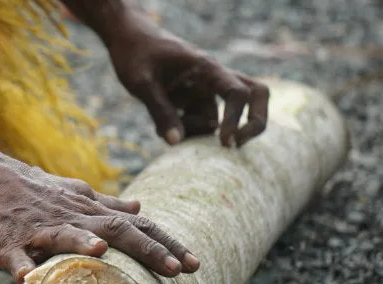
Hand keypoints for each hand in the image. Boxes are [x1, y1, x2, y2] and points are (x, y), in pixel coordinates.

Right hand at [0, 152, 199, 282]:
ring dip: (83, 244)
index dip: (166, 243)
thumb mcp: (74, 192)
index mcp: (88, 208)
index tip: (195, 263)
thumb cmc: (32, 189)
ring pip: (65, 234)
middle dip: (148, 249)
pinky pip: (15, 255)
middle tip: (179, 269)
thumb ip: (107, 203)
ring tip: (103, 254)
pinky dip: (22, 266)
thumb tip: (141, 205)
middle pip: (114, 229)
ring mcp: (38, 227)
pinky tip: (27, 279)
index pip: (136, 224)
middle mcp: (70, 215)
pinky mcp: (7, 241)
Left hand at [106, 9, 268, 146]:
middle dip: (254, 123)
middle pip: (255, 95)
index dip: (237, 118)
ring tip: (164, 129)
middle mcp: (212, 78)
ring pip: (214, 120)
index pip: (237, 92)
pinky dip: (184, 131)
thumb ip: (159, 111)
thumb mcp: (141, 82)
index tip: (225, 141)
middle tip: (233, 145)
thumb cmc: (135, 54)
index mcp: (206, 68)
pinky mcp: (192, 100)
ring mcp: (204, 90)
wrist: (127, 39)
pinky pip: (197, 123)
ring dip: (195, 132)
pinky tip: (162, 128)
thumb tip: (176, 142)